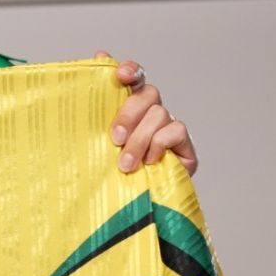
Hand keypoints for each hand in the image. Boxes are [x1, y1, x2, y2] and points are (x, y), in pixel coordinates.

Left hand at [96, 52, 197, 176]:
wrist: (130, 208)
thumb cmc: (108, 171)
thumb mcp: (93, 143)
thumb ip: (92, 112)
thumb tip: (91, 67)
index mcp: (127, 106)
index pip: (134, 76)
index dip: (130, 70)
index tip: (120, 75)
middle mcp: (150, 112)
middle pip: (147, 93)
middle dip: (129, 114)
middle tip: (115, 138)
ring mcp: (168, 127)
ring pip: (159, 113)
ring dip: (140, 138)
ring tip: (126, 164)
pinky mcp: (184, 145)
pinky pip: (176, 130)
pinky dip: (160, 143)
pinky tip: (149, 161)